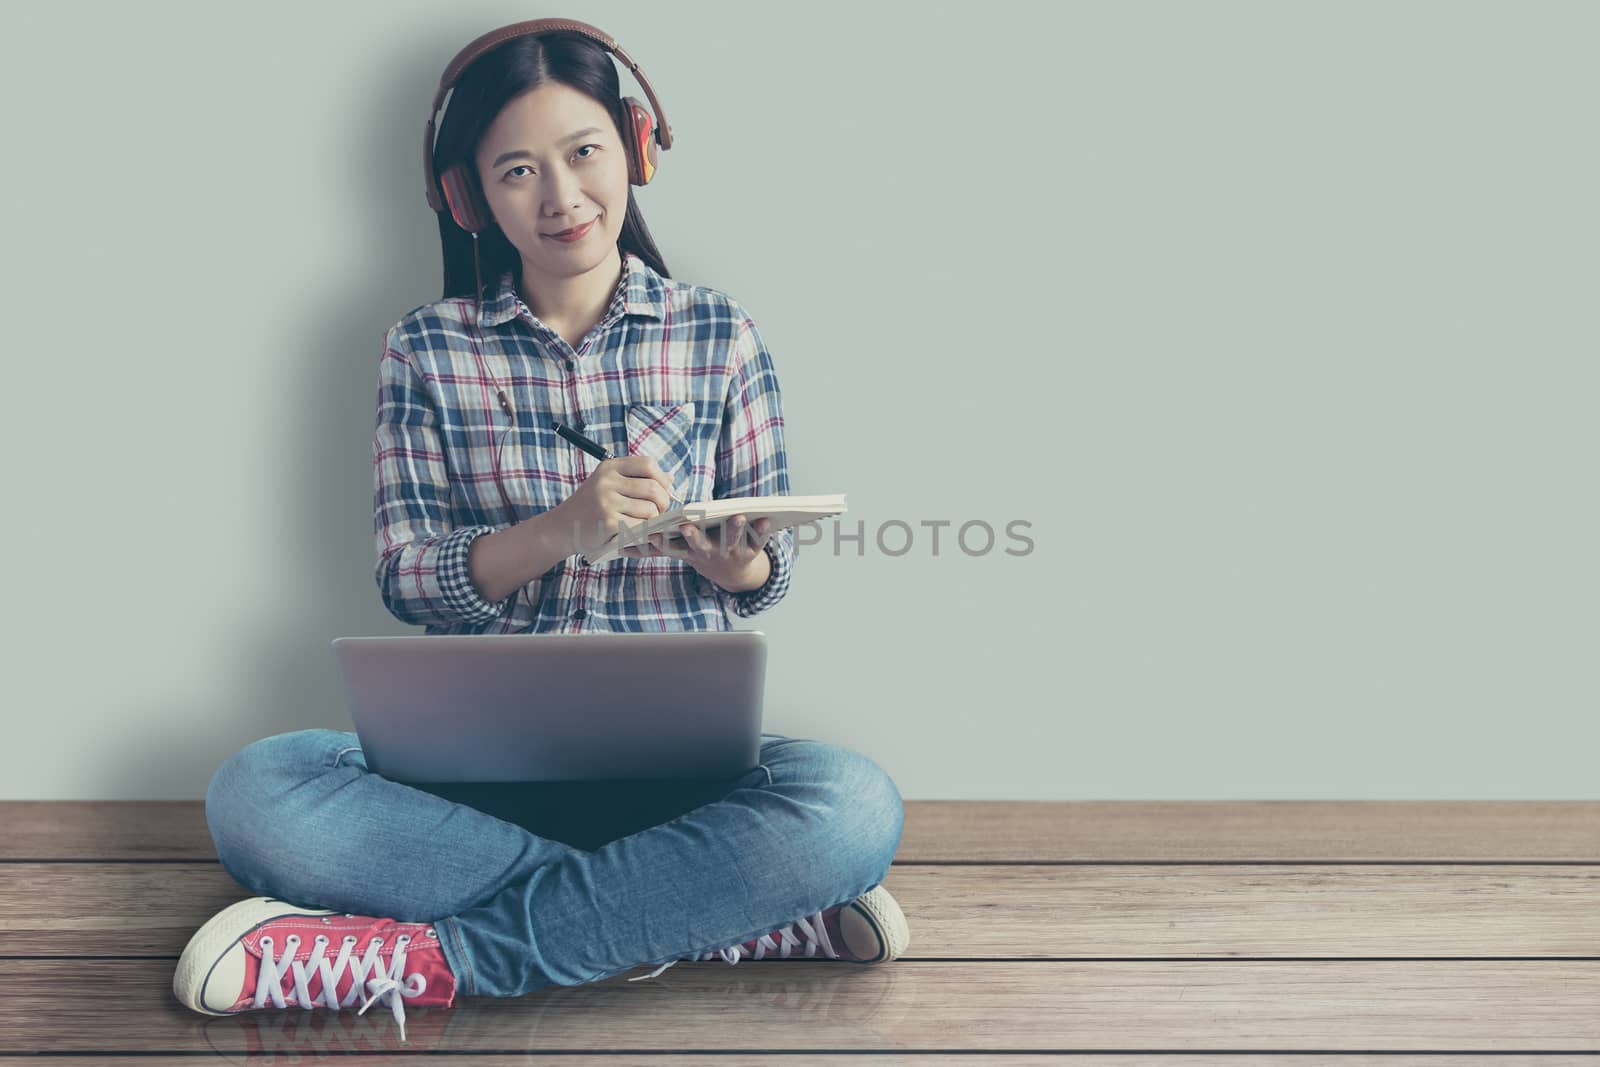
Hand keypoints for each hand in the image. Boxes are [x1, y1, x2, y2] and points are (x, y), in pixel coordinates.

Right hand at [551, 454, 674, 558]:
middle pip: (654, 488)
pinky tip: (634, 532)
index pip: (648, 464)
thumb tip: (671, 478)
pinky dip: (643, 531)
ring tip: (644, 523)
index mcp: (610, 467)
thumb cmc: (590, 507)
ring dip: (653, 520)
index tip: (662, 492)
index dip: (662, 479)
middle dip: (664, 503)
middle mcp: (607, 481)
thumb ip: (637, 479)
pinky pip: (640, 526)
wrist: (561, 528)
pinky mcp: (608, 522)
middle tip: (658, 513)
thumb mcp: (609, 484)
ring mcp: (606, 501)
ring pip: (650, 509)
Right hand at [621, 514, 772, 589]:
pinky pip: (758, 541)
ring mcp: (728, 553)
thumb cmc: (700, 551)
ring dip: (734, 529)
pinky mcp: (750, 551)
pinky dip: (762, 531)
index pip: (671, 546)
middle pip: (700, 543)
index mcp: (688, 551)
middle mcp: (707, 553)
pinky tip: (766, 519)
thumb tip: (619, 546)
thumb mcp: (676, 551)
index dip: (660, 541)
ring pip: (731, 541)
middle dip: (693, 535)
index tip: (650, 533)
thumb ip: (650, 548)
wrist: (733, 573)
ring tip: (738, 516)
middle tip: (688, 525)